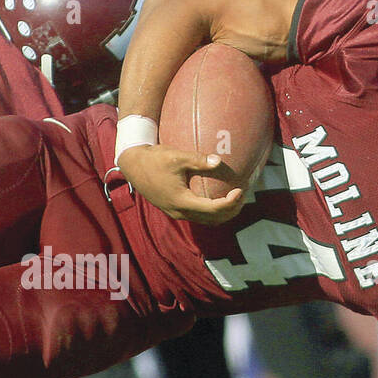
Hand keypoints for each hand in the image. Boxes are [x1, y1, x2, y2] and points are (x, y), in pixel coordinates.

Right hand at [118, 144, 245, 225]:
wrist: (134, 165)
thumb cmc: (155, 159)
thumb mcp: (176, 157)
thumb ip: (198, 160)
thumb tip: (218, 161)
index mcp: (181, 201)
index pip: (212, 209)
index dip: (230, 203)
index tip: (240, 190)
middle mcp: (179, 211)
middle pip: (212, 219)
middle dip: (231, 210)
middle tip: (243, 195)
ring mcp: (176, 213)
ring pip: (205, 220)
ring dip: (222, 213)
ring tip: (235, 199)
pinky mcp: (174, 209)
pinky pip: (198, 216)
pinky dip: (212, 211)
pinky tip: (218, 198)